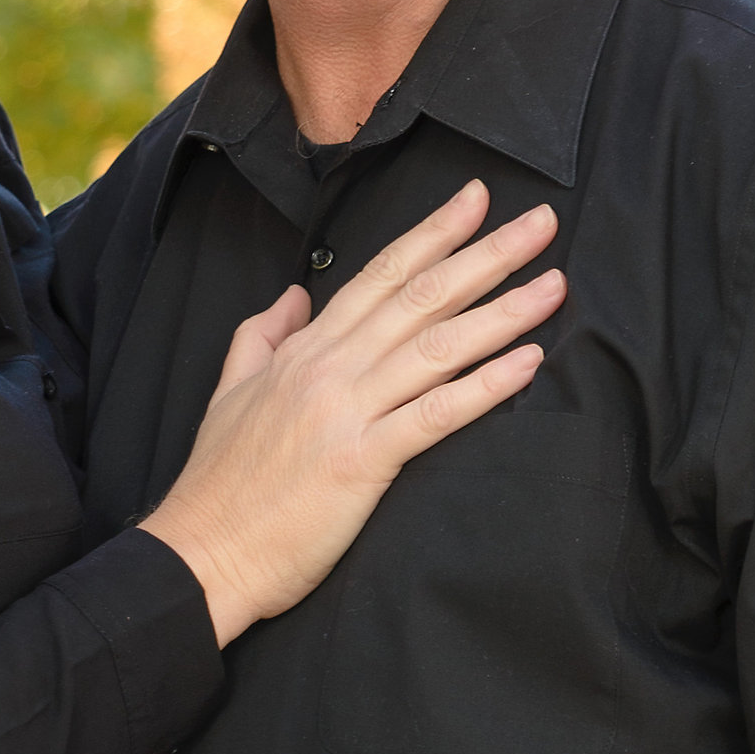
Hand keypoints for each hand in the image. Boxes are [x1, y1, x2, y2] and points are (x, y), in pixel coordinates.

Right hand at [143, 181, 564, 648]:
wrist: (201, 554)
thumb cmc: (218, 485)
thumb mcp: (229, 391)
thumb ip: (261, 335)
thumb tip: (292, 296)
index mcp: (304, 350)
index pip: (379, 274)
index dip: (433, 233)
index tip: (478, 199)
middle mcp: (330, 368)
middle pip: (422, 295)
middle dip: (488, 254)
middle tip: (543, 223)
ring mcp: (346, 412)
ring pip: (437, 345)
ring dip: (502, 311)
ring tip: (554, 286)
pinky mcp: (362, 462)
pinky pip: (435, 414)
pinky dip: (484, 385)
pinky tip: (527, 363)